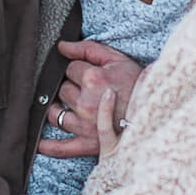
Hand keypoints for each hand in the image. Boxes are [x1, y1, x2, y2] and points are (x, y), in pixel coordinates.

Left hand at [37, 39, 143, 156]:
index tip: (92, 75)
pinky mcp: (87, 143)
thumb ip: (87, 49)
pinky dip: (49, 147)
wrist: (155, 110)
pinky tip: (40, 144)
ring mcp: (84, 125)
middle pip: (62, 91)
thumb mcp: (116, 59)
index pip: (70, 69)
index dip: (79, 70)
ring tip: (75, 107)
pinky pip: (62, 148)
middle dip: (72, 88)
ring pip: (56, 114)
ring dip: (59, 109)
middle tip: (90, 91)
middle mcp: (85, 102)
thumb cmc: (136, 83)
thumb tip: (61, 46)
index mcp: (93, 79)